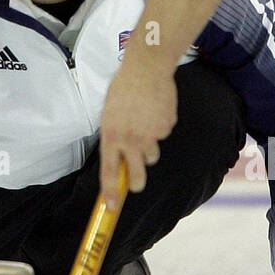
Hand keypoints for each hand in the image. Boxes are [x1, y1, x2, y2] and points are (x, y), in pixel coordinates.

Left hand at [98, 60, 176, 205]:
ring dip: (149, 146)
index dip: (111, 192)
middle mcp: (130, 139)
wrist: (147, 68)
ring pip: (151, 154)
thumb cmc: (124, 87)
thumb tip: (116, 155)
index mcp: (110, 135)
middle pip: (136, 175)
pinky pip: (162, 135)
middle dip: (137, 182)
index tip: (112, 206)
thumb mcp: (109, 112)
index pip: (108, 171)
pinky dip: (159, 127)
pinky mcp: (165, 127)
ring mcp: (150, 135)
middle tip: (137, 184)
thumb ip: (113, 135)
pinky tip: (155, 109)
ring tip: (144, 123)